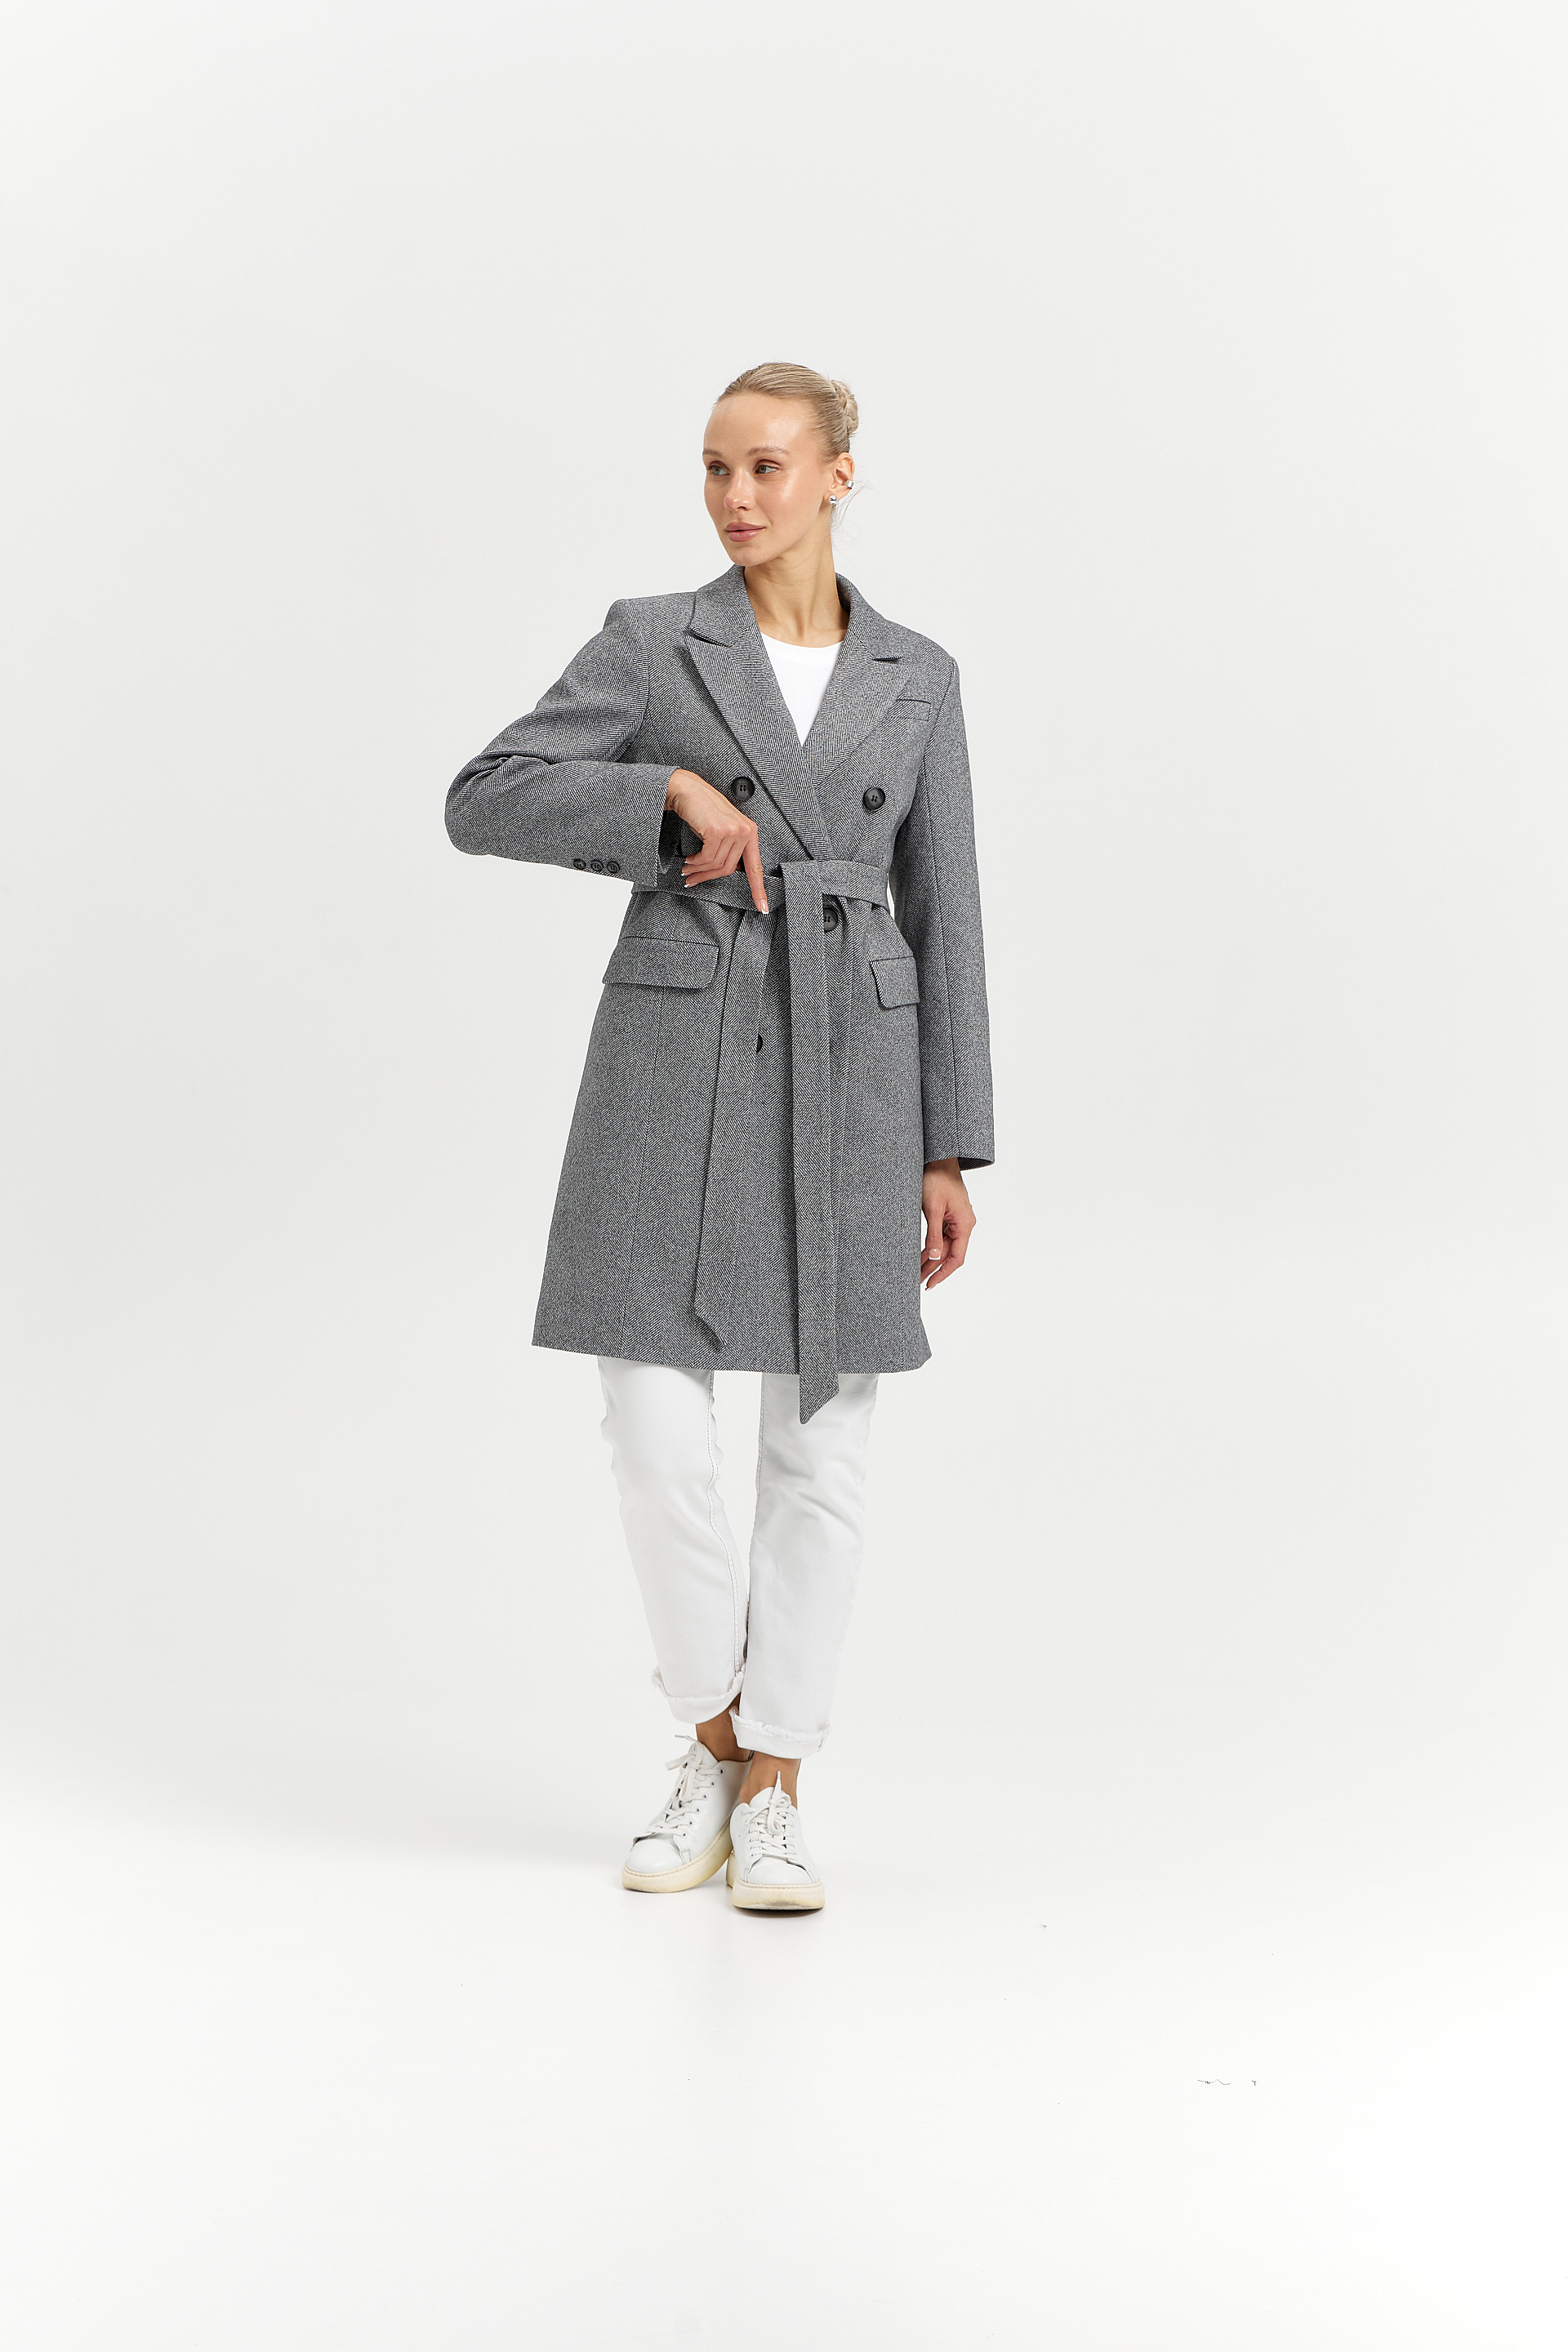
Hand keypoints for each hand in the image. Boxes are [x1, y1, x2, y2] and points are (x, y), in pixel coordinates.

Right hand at [666, 770, 768, 912]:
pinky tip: (689, 859)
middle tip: (693, 880)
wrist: (687, 790)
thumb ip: (729, 849)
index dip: (759, 890)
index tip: (762, 907)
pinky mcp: (718, 831)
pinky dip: (695, 862)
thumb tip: (726, 872)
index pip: (756, 867)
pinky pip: (707, 858)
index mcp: (750, 832)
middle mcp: (745, 831)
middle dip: (708, 877)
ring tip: (688, 869)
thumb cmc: (702, 810)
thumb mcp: (722, 831)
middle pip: (729, 869)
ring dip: (698, 870)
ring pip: (716, 865)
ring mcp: (733, 831)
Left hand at [920, 1158, 974, 1287]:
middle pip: (949, 1253)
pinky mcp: (948, 1215)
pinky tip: (920, 1254)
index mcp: (964, 1224)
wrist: (938, 1159)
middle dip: (933, 1268)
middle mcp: (963, 1224)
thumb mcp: (932, 1208)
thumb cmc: (937, 1178)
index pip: (956, 1258)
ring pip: (944, 1246)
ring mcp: (956, 1220)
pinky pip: (941, 1235)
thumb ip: (934, 1234)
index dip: (943, 1273)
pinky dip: (931, 1245)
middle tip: (917, 1281)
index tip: (930, 1284)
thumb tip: (935, 1257)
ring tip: (915, 1271)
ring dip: (931, 1258)